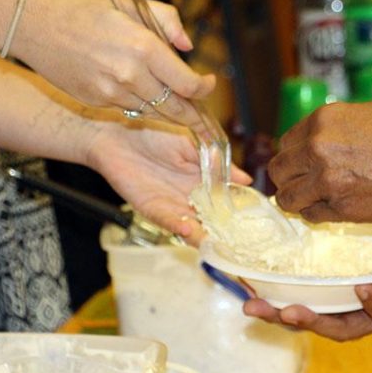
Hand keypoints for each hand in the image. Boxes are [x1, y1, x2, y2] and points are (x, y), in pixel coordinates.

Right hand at [14, 0, 215, 128]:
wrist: (32, 24)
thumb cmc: (81, 6)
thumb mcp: (129, 2)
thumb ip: (166, 20)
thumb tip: (187, 45)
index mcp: (143, 47)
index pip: (187, 83)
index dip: (204, 89)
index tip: (208, 84)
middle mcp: (129, 74)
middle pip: (174, 108)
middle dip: (193, 114)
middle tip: (204, 117)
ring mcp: (111, 92)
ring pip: (152, 112)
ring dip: (167, 111)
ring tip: (178, 106)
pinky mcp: (96, 101)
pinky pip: (129, 110)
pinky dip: (141, 106)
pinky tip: (144, 97)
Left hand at [85, 118, 250, 242]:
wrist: (115, 127)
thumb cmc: (154, 129)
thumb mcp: (195, 144)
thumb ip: (219, 163)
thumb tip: (246, 180)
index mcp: (202, 181)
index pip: (224, 202)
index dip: (238, 214)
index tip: (256, 225)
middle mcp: (188, 196)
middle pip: (209, 220)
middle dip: (223, 233)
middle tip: (241, 244)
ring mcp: (170, 203)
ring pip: (190, 225)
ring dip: (203, 236)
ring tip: (218, 244)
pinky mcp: (150, 206)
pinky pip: (166, 219)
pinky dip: (178, 226)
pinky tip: (190, 230)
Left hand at [269, 101, 371, 222]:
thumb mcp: (369, 114)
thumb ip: (338, 127)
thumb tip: (322, 139)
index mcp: (323, 121)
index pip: (287, 142)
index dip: (295, 154)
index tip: (303, 162)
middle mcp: (318, 149)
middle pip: (280, 169)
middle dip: (289, 176)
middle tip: (302, 182)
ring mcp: (328, 181)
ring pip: (288, 197)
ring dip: (297, 199)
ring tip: (310, 199)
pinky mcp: (342, 209)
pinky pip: (312, 215)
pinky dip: (315, 213)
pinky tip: (328, 209)